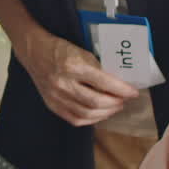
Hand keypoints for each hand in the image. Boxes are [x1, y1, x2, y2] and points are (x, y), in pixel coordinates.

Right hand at [16, 29, 137, 126]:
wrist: (34, 52)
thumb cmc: (60, 49)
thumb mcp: (82, 51)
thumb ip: (98, 68)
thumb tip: (118, 83)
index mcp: (73, 66)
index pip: (103, 82)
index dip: (121, 89)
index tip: (133, 92)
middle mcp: (64, 83)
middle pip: (96, 101)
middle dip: (115, 103)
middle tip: (124, 100)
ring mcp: (56, 96)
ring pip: (87, 113)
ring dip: (105, 113)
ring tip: (114, 107)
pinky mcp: (52, 104)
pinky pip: (74, 119)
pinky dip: (90, 119)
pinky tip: (99, 114)